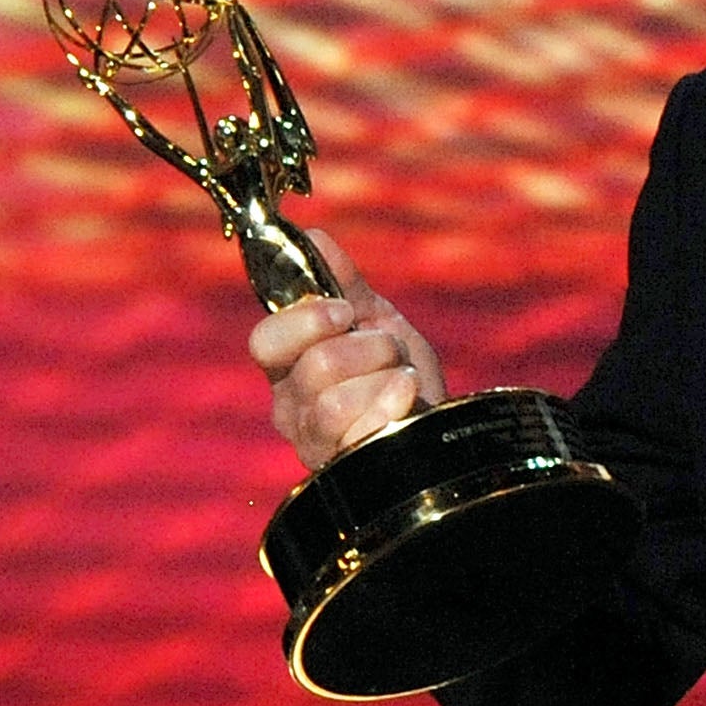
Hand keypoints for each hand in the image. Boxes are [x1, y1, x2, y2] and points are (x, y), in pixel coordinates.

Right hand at [247, 227, 446, 470]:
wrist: (440, 428)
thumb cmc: (400, 376)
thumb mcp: (377, 322)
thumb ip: (345, 284)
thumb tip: (314, 236)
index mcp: (289, 367)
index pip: (265, 341)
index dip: (304, 321)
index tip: (343, 313)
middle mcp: (291, 407)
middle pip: (314, 366)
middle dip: (369, 349)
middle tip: (389, 352)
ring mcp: (314, 443)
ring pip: (335, 400)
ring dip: (386, 379)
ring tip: (401, 381)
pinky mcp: (341, 469)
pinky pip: (362, 429)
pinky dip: (394, 406)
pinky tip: (407, 403)